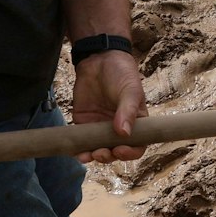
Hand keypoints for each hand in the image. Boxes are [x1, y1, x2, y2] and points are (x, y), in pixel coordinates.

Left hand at [70, 49, 146, 164]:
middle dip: (109, 157)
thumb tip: (124, 133)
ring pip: (98, 150)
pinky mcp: (84, 124)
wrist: (99, 59)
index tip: (121, 150)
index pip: (137, 145)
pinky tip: (78, 152)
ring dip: (94, 157)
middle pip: (116, 152)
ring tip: (90, 155)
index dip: (130, 152)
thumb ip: (127, 111)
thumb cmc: (121, 73)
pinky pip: (82, 142)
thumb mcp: (130, 90)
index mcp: (135, 122)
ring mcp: (100, 128)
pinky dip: (80, 150)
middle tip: (102, 153)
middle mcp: (118, 128)